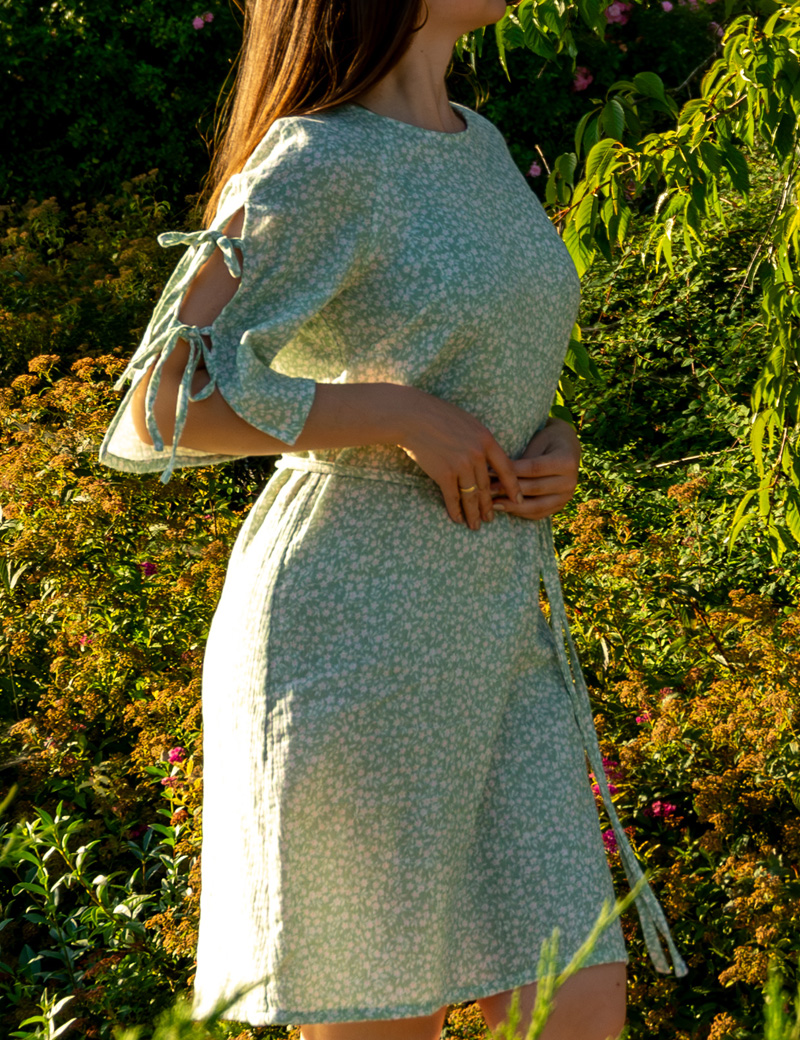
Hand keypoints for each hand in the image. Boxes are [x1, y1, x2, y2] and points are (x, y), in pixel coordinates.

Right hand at [396, 387, 523, 528]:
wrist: (413, 417)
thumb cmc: (438, 416)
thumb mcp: (468, 423)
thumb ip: (480, 440)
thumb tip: (488, 456)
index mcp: (486, 440)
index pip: (507, 469)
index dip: (513, 487)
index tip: (517, 500)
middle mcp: (477, 455)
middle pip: (487, 487)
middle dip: (489, 506)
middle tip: (491, 518)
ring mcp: (461, 466)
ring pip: (472, 496)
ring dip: (474, 514)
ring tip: (475, 525)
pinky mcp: (444, 474)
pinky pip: (453, 498)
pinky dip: (455, 511)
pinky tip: (457, 519)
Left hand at [487, 416, 580, 520]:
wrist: (566, 447)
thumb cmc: (547, 439)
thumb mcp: (536, 440)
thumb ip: (522, 459)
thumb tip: (494, 472)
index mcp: (566, 461)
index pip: (533, 469)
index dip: (510, 472)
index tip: (488, 472)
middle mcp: (571, 482)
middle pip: (534, 489)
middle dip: (508, 490)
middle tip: (486, 489)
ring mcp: (566, 496)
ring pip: (536, 506)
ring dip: (511, 506)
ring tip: (491, 503)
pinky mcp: (560, 506)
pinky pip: (538, 514)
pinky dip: (520, 513)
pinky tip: (503, 508)